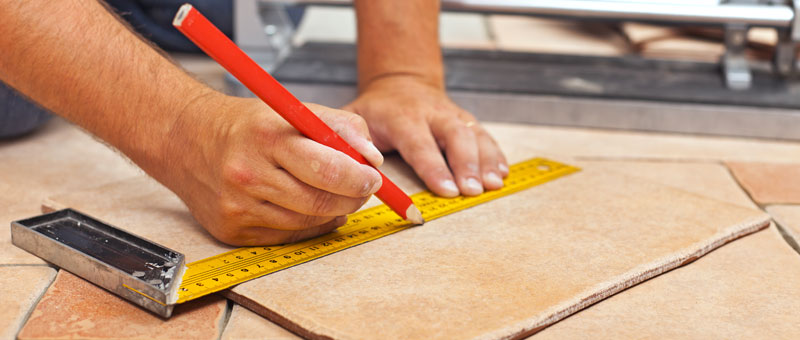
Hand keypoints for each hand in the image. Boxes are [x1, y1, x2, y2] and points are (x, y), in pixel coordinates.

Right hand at [155, 95, 383, 245]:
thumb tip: (372, 159)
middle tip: (362, 188)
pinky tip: (309, 208)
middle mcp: (248, 173)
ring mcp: (238, 206)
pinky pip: (288, 236)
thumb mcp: (294, 110)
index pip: (327, 167)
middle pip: (320, 201)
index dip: (359, 178)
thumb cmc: (247, 125)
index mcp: (267, 136)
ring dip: (332, 211)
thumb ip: (341, 127)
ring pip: (308, 223)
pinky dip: (309, 225)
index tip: (373, 177)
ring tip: (333, 193)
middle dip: (352, 197)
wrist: (185, 139)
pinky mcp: (232, 230)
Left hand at [343, 76, 507, 196]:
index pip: (420, 143)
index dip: (434, 167)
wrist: (401, 83)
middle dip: (467, 164)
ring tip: (493, 185)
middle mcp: (432, 114)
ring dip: (486, 161)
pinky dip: (496, 155)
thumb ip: (352, 140)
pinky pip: (485, 136)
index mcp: (402, 116)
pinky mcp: (466, 120)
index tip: (447, 189)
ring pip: (474, 134)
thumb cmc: (376, 110)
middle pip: (455, 136)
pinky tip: (502, 173)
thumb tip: (358, 166)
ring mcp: (452, 115)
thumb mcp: (354, 118)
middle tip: (473, 190)